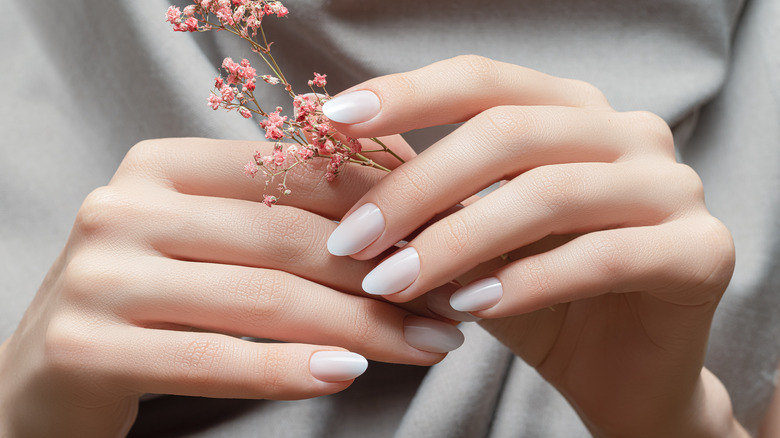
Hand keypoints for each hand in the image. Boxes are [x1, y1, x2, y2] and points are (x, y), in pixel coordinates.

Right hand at [0, 138, 462, 436]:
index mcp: (159, 165)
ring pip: (262, 299)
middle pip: (284, 239)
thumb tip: (404, 221)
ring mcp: (99, 275)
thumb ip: (278, 220)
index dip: (379, 207)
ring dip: (361, 327)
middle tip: (451, 303)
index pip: (290, 174)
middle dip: (383, 275)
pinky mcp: (85, 347)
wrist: (42, 376)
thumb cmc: (149, 303)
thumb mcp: (206, 243)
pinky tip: (348, 374)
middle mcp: (124, 206)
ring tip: (425, 344)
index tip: (448, 237)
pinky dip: (290, 369)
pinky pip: (215, 360)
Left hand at [324, 56, 744, 436]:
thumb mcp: (474, 240)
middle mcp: (629, 132)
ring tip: (395, 284)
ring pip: (548, 193)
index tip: (335, 122)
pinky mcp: (703, 250)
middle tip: (353, 243)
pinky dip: (525, 283)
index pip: (483, 81)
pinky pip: (603, 256)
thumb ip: (434, 202)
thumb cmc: (537, 297)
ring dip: (457, 241)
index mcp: (573, 111)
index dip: (408, 94)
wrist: (619, 372)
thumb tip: (348, 174)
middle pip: (508, 133)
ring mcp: (673, 186)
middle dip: (417, 190)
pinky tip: (470, 308)